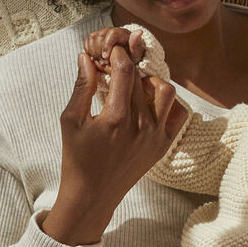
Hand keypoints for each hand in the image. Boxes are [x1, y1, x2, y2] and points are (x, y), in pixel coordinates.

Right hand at [42, 46, 185, 244]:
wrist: (93, 194)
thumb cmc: (77, 158)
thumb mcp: (70, 120)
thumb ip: (82, 86)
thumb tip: (86, 57)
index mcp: (115, 118)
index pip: (125, 71)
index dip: (118, 55)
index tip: (111, 52)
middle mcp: (141, 125)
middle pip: (141, 79)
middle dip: (128, 66)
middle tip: (116, 66)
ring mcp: (156, 136)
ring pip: (165, 91)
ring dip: (150, 81)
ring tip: (134, 85)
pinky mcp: (164, 145)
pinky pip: (177, 114)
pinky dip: (166, 103)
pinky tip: (148, 103)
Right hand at [83, 26, 144, 73]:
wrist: (125, 58)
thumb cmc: (131, 55)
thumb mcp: (135, 52)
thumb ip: (135, 43)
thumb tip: (139, 32)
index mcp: (121, 33)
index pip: (112, 34)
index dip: (106, 45)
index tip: (105, 57)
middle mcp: (111, 31)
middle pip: (99, 36)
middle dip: (100, 51)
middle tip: (104, 63)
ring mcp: (102, 34)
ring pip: (92, 38)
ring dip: (94, 52)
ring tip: (101, 62)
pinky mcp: (95, 38)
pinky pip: (87, 42)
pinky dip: (89, 51)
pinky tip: (96, 58)